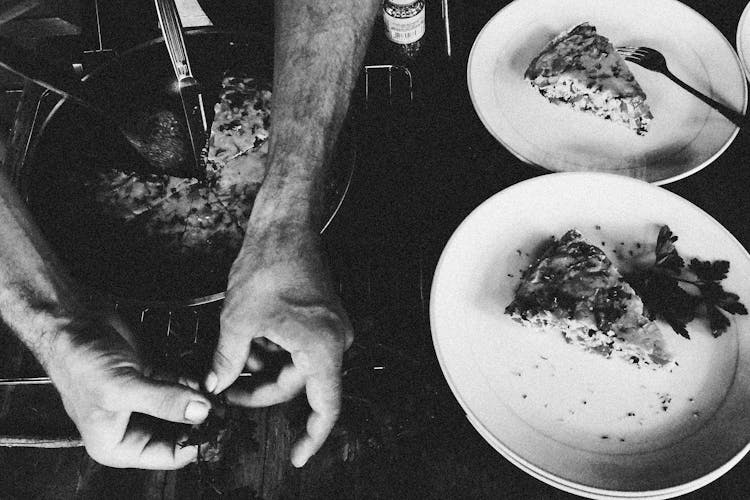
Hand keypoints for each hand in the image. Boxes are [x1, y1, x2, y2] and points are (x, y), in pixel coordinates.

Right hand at [46, 313, 211, 468]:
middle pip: (181, 432)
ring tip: (214, 391)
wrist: (73, 321)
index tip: (220, 426)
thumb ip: (164, 402)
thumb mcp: (121, 389)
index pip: (169, 456)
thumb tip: (200, 413)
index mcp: (117, 444)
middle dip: (202, 418)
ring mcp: (146, 400)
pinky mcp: (154, 377)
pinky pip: (184, 385)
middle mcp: (133, 426)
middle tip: (223, 405)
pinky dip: (195, 381)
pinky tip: (204, 377)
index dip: (196, 443)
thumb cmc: (78, 360)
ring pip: (186, 407)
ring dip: (201, 398)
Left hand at [206, 223, 351, 466]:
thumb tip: (216, 384)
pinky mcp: (319, 316)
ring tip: (232, 356)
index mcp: (322, 348)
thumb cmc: (269, 265)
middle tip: (228, 390)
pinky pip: (296, 346)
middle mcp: (333, 341)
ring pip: (294, 364)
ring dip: (263, 366)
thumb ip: (228, 360)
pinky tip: (247, 339)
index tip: (298, 456)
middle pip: (298, 384)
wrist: (285, 227)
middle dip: (262, 389)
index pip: (325, 407)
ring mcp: (329, 327)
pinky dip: (271, 348)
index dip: (312, 436)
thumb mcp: (239, 319)